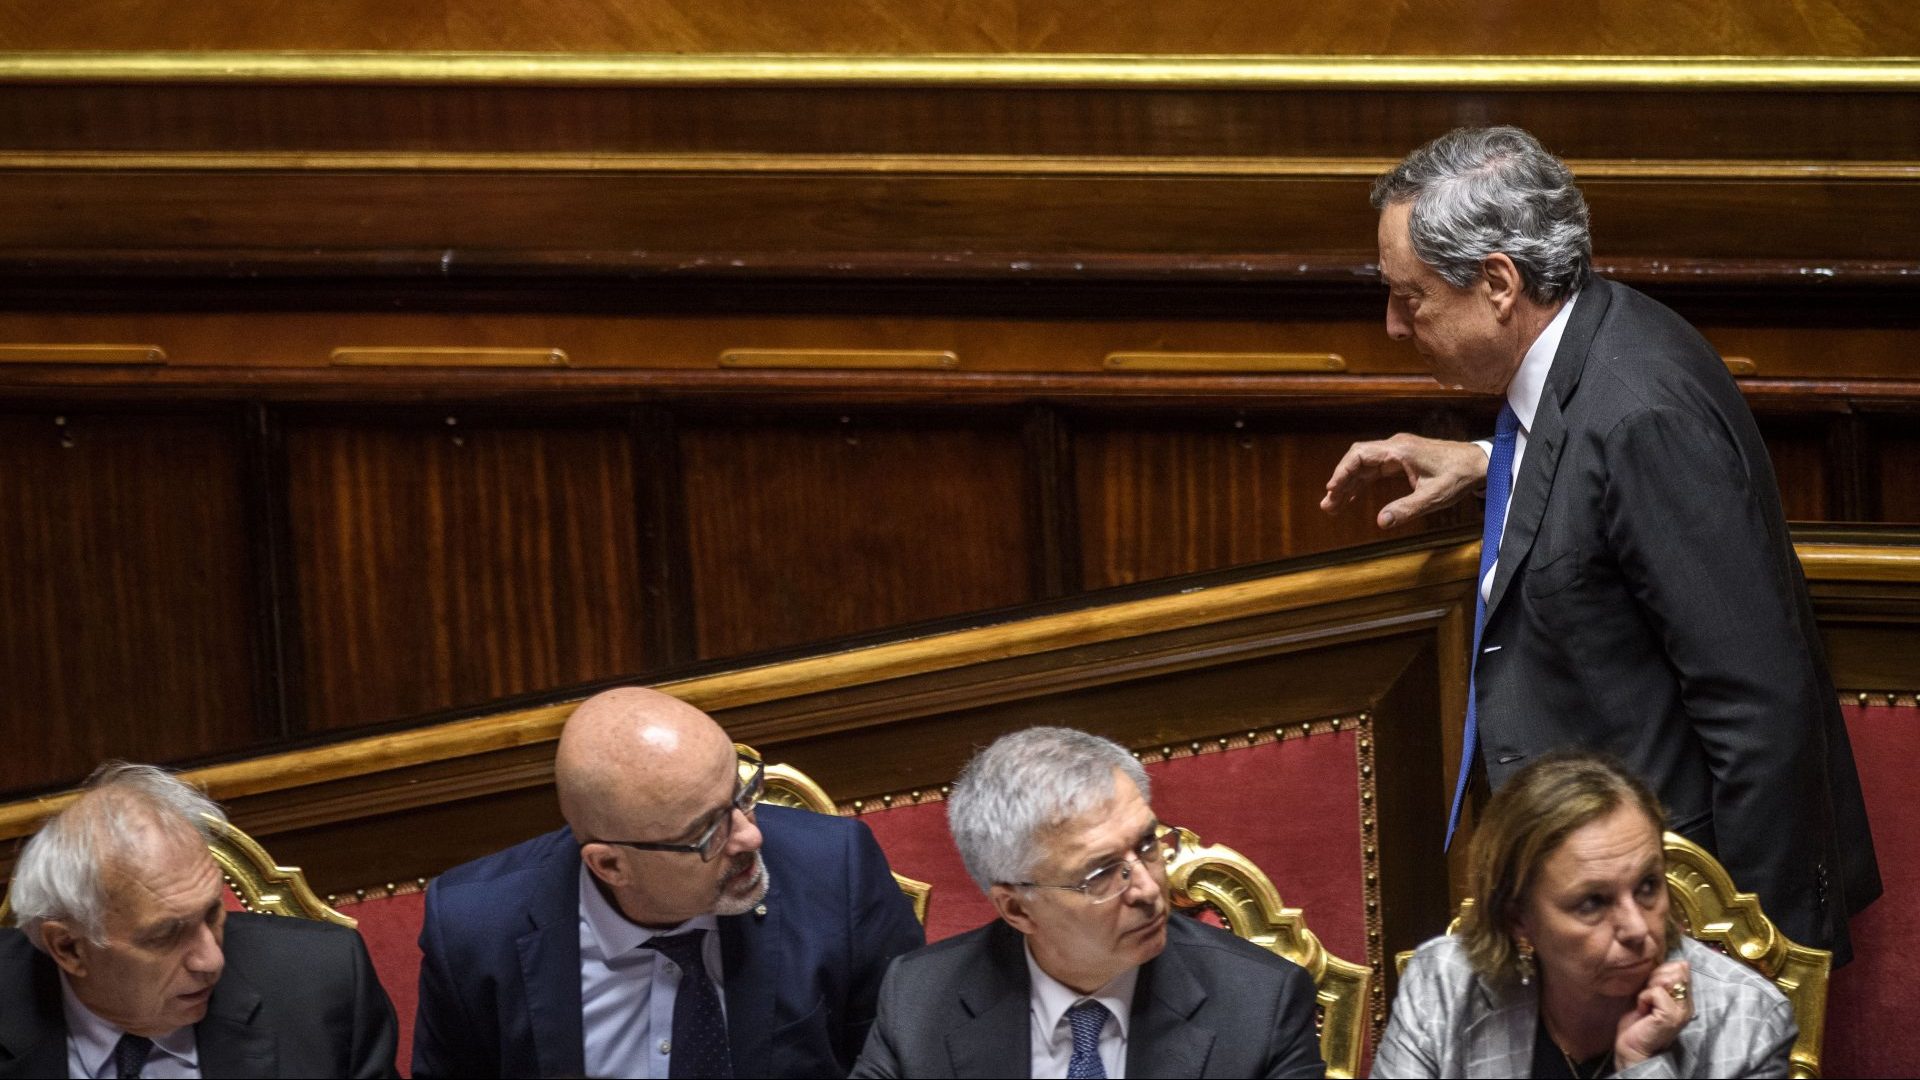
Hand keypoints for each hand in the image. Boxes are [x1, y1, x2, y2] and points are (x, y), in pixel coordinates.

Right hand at [1319, 434, 1489, 527]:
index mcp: (1399, 450)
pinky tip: (1353, 498)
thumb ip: (1406, 509)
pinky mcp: (1403, 459)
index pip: (1359, 456)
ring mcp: (1398, 452)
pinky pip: (1376, 469)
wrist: (1479, 463)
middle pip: (1357, 460)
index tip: (1331, 491)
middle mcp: (1395, 447)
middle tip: (1328, 505)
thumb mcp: (1433, 496)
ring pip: (1365, 465)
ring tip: (1334, 506)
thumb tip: (1381, 522)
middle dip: (1340, 481)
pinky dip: (1362, 482)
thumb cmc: (1458, 476)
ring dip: (1349, 484)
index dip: (1341, 473)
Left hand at [1614, 960, 1692, 1067]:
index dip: (1660, 972)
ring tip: (1646, 1005)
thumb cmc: (1638, 1022)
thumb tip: (1681, 962)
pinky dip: (1643, 998)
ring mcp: (1681, 1011)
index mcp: (1685, 998)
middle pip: (1675, 970)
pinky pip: (1655, 992)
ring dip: (1648, 989)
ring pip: (1666, 979)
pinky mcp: (1671, 1016)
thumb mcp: (1650, 994)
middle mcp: (1688, 1005)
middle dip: (1654, 978)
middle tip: (1647, 998)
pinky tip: (1643, 1011)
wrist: (1632, 1049)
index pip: (1681, 967)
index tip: (1650, 989)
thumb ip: (1662, 980)